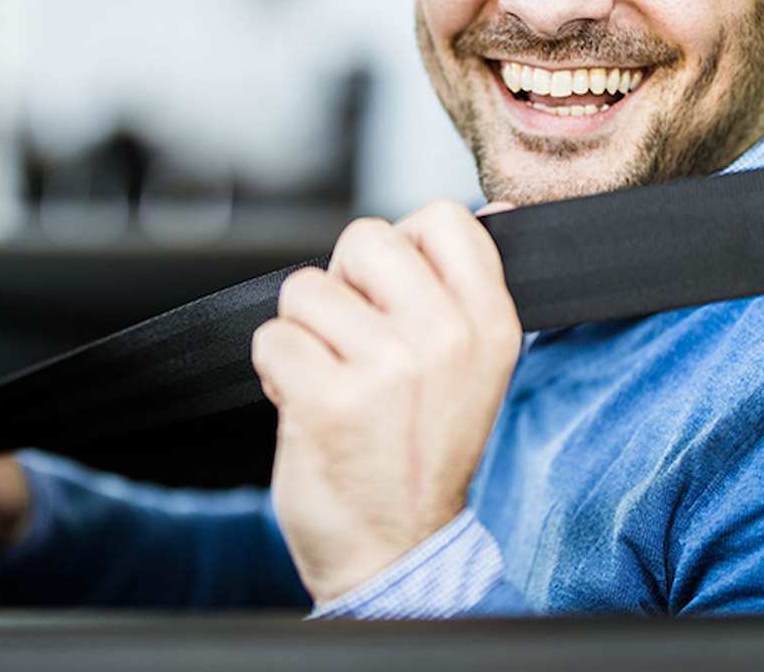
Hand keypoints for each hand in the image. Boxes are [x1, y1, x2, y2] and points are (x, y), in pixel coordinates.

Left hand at [253, 201, 521, 603]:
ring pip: (305, 289)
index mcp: (491, 324)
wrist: (395, 554)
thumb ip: (471, 288)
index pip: (442, 218)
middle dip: (343, 287)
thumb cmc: (422, 457)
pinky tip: (307, 407)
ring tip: (333, 382)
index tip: (395, 299)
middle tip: (356, 345)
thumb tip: (492, 210)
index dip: (401, 248)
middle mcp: (445, 339)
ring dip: (304, 336)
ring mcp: (387, 368)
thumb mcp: (475, 369)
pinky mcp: (327, 399)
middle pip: (363, 239)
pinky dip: (275, 372)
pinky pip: (271, 338)